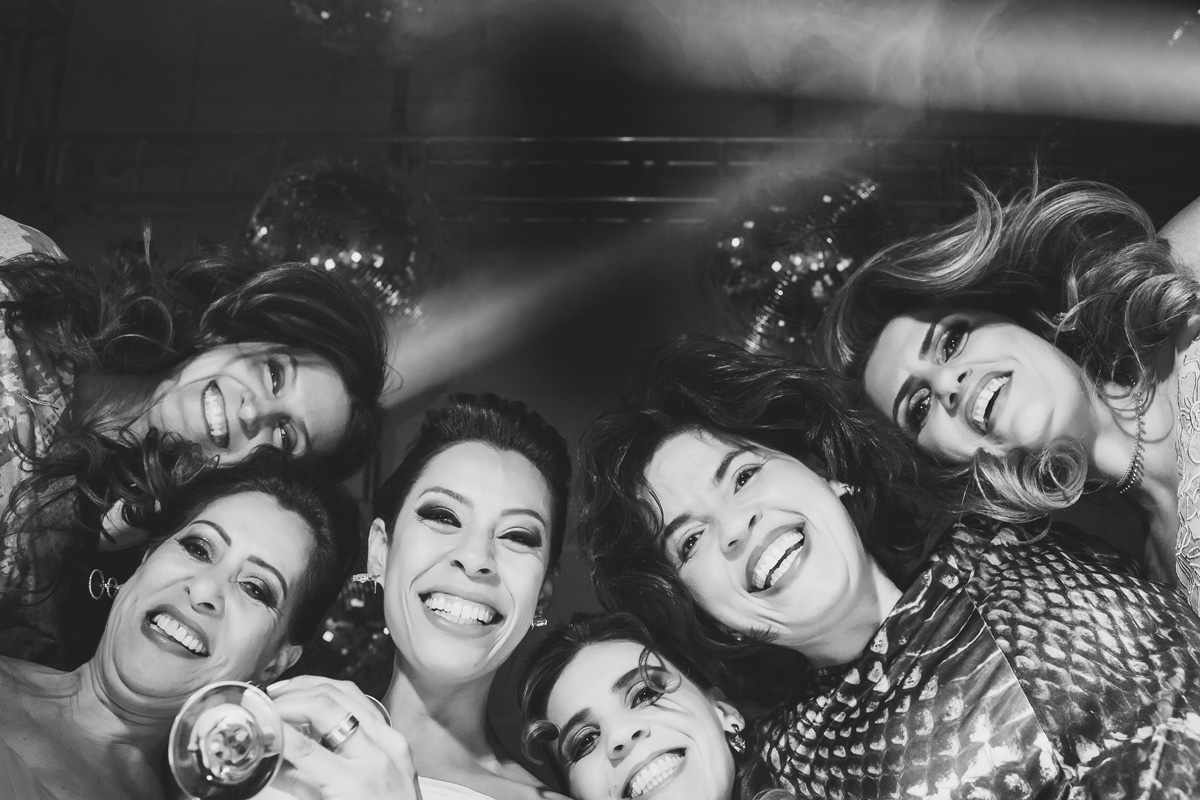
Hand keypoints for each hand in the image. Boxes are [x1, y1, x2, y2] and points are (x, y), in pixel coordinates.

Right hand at [265, 676, 421, 799]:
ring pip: (346, 694)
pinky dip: (335, 693)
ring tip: (283, 693)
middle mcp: (377, 755)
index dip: (274, 730)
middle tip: (266, 705)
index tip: (256, 724)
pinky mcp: (396, 737)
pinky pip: (363, 702)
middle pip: (326, 708)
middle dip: (289, 700)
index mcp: (355, 784)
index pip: (303, 747)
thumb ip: (294, 781)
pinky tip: (315, 695)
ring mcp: (391, 742)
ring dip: (310, 687)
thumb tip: (268, 757)